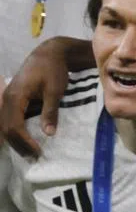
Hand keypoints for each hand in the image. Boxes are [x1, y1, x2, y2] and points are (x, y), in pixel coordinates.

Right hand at [0, 39, 73, 157]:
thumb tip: (49, 133)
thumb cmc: (53, 70)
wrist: (49, 54)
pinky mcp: (13, 99)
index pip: (14, 126)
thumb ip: (50, 111)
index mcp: (15, 97)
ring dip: (16, 140)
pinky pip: (10, 119)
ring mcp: (8, 99)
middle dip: (18, 144)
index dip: (24, 141)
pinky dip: (17, 131)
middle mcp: (7, 99)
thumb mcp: (54, 91)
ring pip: (6, 125)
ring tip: (31, 152)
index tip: (38, 152)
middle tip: (34, 157)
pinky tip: (27, 139)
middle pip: (6, 128)